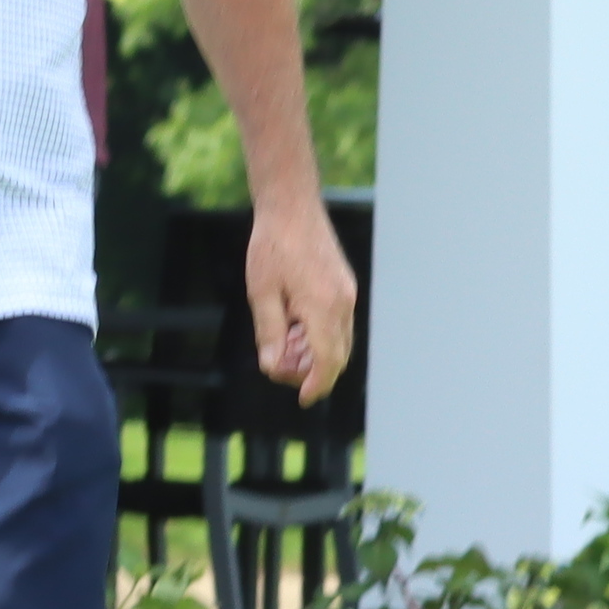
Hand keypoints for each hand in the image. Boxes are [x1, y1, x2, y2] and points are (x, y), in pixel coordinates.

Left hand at [248, 192, 359, 409]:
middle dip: (310, 371)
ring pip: (338, 340)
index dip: (317, 385)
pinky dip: (317, 335)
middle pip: (336, 355)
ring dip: (313, 353)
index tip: (304, 400)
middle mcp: (343, 303)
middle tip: (278, 368)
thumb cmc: (272, 247)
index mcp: (323, 307)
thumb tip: (274, 368)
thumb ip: (270, 334)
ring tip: (281, 346)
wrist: (291, 208)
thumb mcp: (262, 294)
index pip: (328, 361)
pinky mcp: (344, 286)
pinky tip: (292, 328)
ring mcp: (347, 294)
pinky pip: (337, 323)